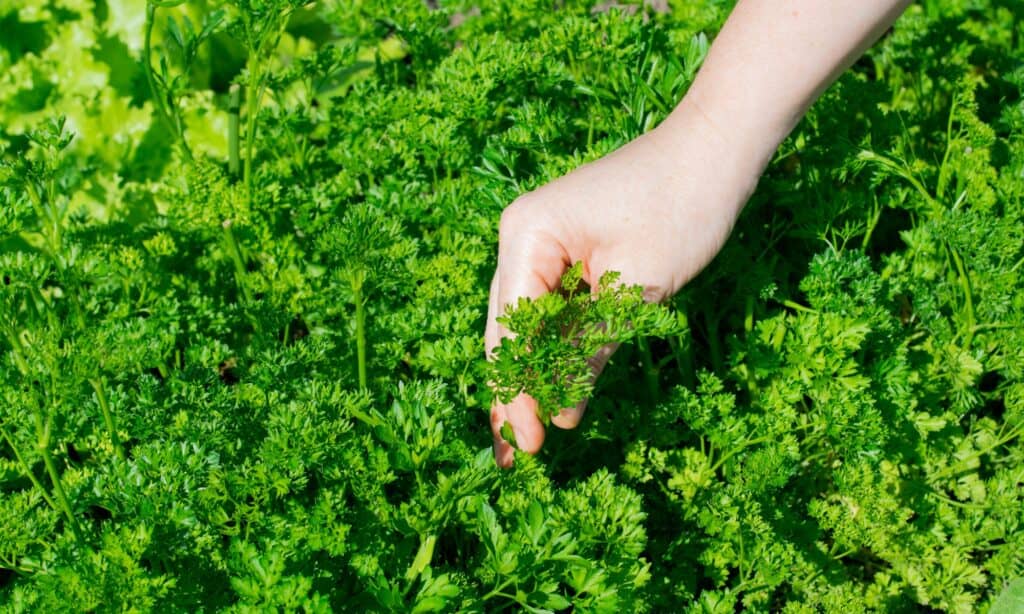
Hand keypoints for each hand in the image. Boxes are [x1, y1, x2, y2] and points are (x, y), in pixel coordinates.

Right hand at [484, 100, 761, 467]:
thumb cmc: (681, 207)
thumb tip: (559, 416)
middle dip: (514, 390)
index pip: (512, 329)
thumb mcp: (636, 290)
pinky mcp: (567, 249)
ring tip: (524, 433)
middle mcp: (521, 236)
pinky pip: (553, 307)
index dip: (518, 391)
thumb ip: (589, 353)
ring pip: (528, 323)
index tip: (530, 445)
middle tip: (516, 455)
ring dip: (532, 374)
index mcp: (526, 236)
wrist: (717, 148)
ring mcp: (541, 241)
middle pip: (508, 328)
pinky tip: (553, 387)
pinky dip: (557, 347)